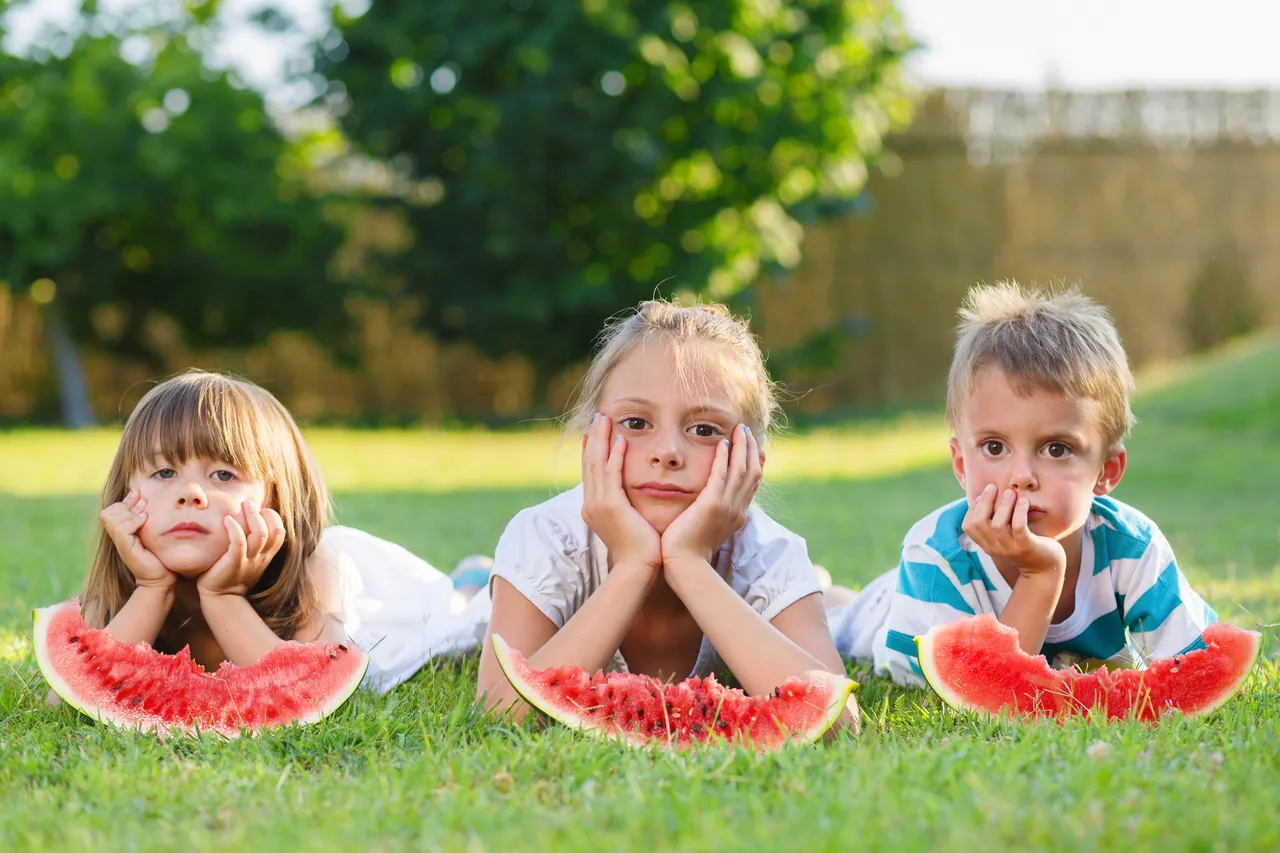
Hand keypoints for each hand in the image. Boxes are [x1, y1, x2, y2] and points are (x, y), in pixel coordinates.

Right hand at [100, 489, 175, 588]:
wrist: (161, 577)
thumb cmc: (158, 554)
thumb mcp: (149, 530)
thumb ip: (142, 516)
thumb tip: (140, 495)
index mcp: (120, 532)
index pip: (111, 509)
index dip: (125, 501)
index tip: (139, 496)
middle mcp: (116, 537)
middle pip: (108, 512)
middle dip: (126, 505)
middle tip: (143, 506)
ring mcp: (120, 543)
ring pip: (112, 518)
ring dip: (130, 512)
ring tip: (145, 515)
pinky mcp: (125, 548)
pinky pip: (122, 528)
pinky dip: (133, 521)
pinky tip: (145, 521)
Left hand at [197, 501, 285, 598]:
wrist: (221, 598)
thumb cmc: (231, 574)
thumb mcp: (248, 558)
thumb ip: (251, 542)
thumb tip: (249, 518)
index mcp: (266, 554)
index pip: (280, 532)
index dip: (273, 517)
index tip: (259, 510)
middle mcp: (260, 557)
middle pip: (273, 531)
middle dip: (263, 513)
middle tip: (249, 502)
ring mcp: (248, 560)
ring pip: (260, 534)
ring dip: (252, 516)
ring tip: (243, 505)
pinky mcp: (233, 564)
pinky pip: (239, 543)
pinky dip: (235, 529)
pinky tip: (227, 520)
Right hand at [580, 414, 661, 572]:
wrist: (638, 569)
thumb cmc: (639, 550)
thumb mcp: (627, 524)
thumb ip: (625, 509)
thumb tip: (630, 501)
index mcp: (593, 508)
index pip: (590, 472)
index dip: (591, 449)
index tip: (595, 432)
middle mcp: (591, 503)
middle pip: (589, 462)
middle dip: (593, 438)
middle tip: (598, 417)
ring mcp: (598, 504)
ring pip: (596, 463)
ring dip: (601, 439)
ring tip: (605, 419)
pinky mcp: (610, 505)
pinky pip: (611, 473)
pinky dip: (614, 455)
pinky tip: (621, 440)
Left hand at [661, 424, 761, 568]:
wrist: (685, 565)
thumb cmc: (689, 551)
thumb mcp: (708, 529)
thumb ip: (712, 514)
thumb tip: (710, 504)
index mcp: (737, 515)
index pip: (752, 484)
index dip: (755, 463)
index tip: (755, 448)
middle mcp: (737, 509)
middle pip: (753, 473)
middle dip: (751, 449)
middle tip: (746, 431)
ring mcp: (726, 506)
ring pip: (742, 470)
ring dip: (741, 447)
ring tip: (739, 430)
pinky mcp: (712, 504)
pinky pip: (721, 474)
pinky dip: (724, 457)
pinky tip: (722, 442)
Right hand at [962, 485, 1065, 577]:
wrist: (1046, 569)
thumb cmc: (1025, 546)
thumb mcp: (1005, 538)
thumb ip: (995, 524)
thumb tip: (986, 498)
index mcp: (986, 545)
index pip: (968, 526)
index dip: (972, 508)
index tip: (982, 495)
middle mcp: (995, 548)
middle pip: (979, 522)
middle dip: (985, 501)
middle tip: (994, 487)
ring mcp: (1010, 548)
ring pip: (998, 524)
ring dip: (1003, 505)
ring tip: (1011, 492)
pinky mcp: (1026, 546)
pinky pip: (1019, 527)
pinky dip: (1019, 511)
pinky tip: (1024, 501)